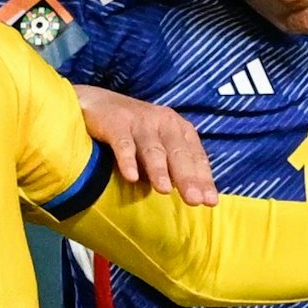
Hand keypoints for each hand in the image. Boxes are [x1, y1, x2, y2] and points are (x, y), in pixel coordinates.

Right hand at [76, 84, 217, 205]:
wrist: (97, 104)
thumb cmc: (136, 133)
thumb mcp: (161, 145)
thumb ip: (175, 166)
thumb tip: (195, 197)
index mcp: (179, 129)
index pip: (196, 157)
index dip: (204, 180)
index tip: (210, 202)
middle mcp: (163, 123)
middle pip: (178, 153)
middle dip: (187, 177)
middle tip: (194, 200)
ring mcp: (140, 122)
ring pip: (152, 149)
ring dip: (159, 169)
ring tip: (164, 190)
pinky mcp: (115, 123)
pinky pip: (123, 144)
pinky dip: (127, 160)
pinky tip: (131, 176)